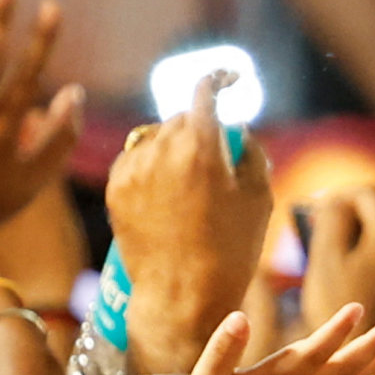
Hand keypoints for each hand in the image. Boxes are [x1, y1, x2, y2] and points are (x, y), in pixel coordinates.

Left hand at [104, 75, 274, 374]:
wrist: (182, 296)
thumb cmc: (230, 250)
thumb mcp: (259, 197)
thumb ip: (250, 150)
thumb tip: (235, 128)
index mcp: (200, 146)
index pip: (205, 90)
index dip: (221, 79)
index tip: (232, 79)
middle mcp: (161, 150)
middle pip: (181, 117)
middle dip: (200, 126)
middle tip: (217, 156)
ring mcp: (133, 169)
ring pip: (156, 136)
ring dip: (175, 145)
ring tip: (192, 181)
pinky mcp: (115, 188)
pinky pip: (136, 158)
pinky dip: (152, 164)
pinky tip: (168, 192)